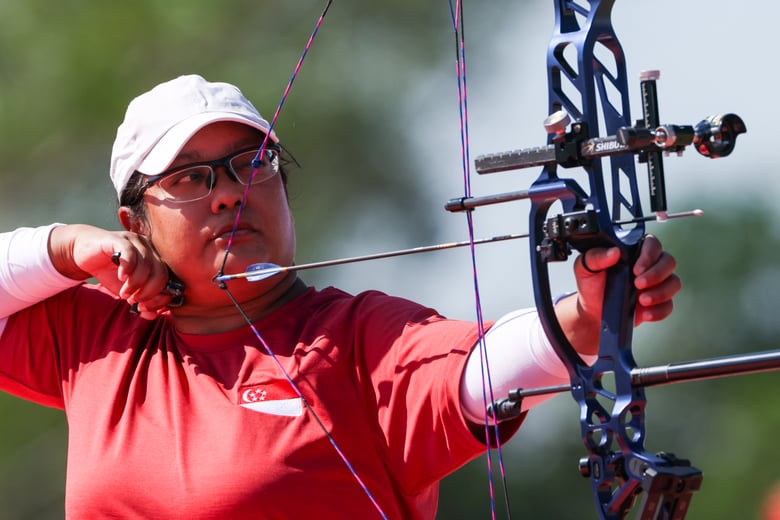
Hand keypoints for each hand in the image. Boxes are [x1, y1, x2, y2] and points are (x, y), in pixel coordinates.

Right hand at [49, 224, 175, 315]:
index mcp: (157, 261)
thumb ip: (140, 302)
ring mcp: (136, 242)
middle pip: (161, 273)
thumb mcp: (127, 291)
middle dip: (148, 293)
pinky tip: (121, 278)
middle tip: (133, 300)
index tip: (143, 307)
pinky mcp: (120, 239)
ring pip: (146, 265)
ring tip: (124, 292)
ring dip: (135, 284)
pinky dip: (128, 269)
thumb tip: (152, 315)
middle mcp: (151, 249)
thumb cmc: (111, 272)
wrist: (85, 254)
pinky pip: (130, 253)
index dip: (158, 298)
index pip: (168, 281)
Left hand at [574, 234, 680, 326]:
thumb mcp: (585, 267)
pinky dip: (659, 310)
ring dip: (660, 292)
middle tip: (638, 284)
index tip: (636, 268)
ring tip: (642, 300)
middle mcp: (649, 265)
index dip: (649, 254)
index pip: (652, 243)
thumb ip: (596, 256)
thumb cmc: (591, 284)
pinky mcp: (658, 302)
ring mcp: (656, 284)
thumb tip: (614, 252)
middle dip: (656, 274)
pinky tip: (645, 313)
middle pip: (668, 261)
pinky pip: (669, 305)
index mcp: (633, 251)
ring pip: (674, 282)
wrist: (592, 310)